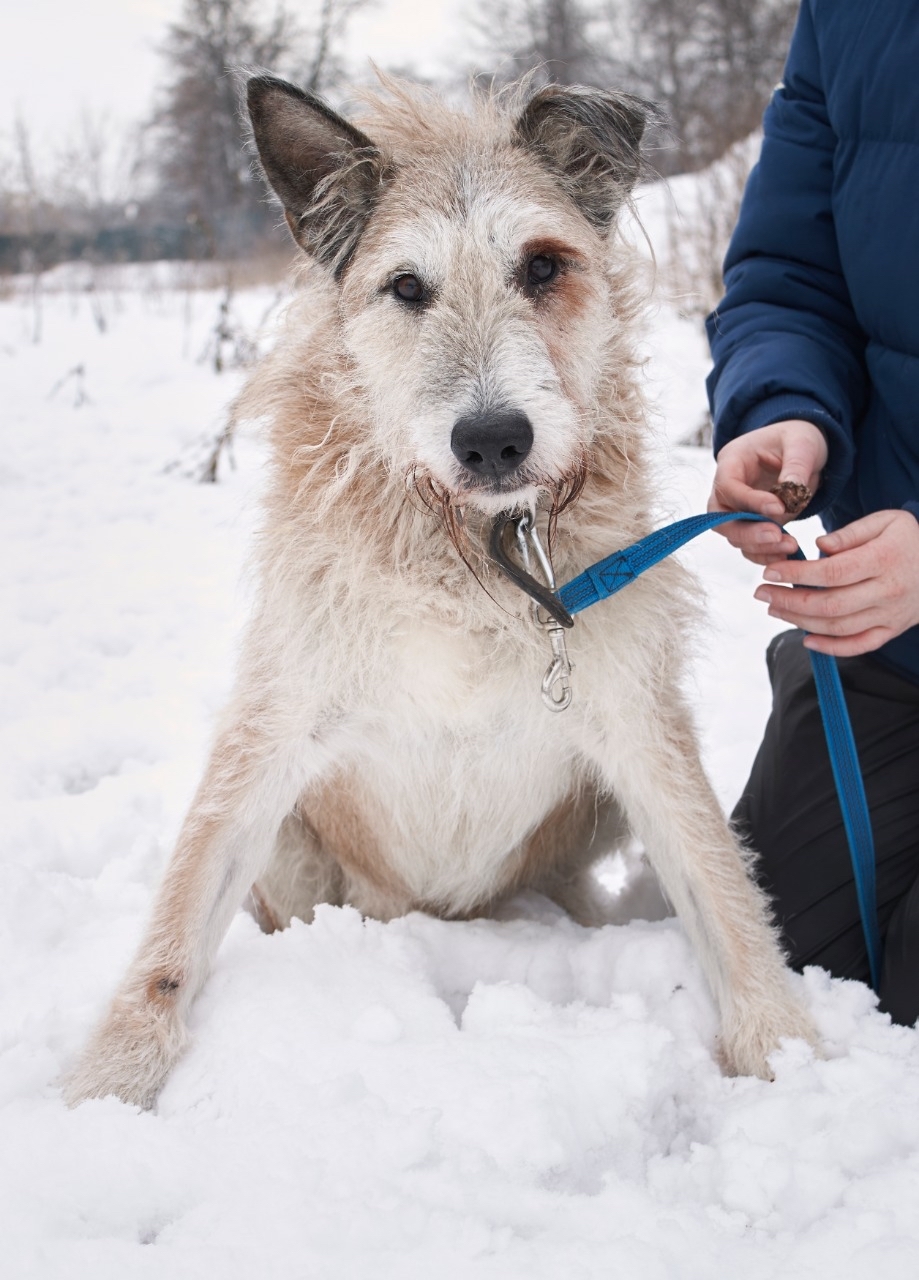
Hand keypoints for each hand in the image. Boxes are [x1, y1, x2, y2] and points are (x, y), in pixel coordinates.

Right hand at [707, 420, 827, 564]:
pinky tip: (786, 554)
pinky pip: (750, 546)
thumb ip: (796, 467)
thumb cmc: (799, 439)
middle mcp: (728, 487)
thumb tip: (789, 495)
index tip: (779, 508)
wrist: (805, 450)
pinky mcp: (751, 524)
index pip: (728, 487)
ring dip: (760, 546)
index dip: (749, 501)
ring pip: (735, 536)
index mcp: (732, 460)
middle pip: (720, 518)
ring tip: (791, 545)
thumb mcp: (803, 444)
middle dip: (747, 532)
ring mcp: (737, 509)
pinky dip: (766, 554)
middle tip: (777, 536)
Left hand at [753, 509, 918, 655]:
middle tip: (761, 592)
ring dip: (800, 621)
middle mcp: (888, 591)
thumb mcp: (888, 521)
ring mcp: (890, 615)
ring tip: (774, 608)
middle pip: (830, 604)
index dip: (797, 573)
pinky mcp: (891, 630)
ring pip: (839, 627)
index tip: (769, 571)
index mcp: (885, 559)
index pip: (833, 572)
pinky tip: (805, 639)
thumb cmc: (909, 539)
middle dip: (789, 600)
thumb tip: (820, 545)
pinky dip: (831, 648)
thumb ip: (852, 532)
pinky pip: (859, 645)